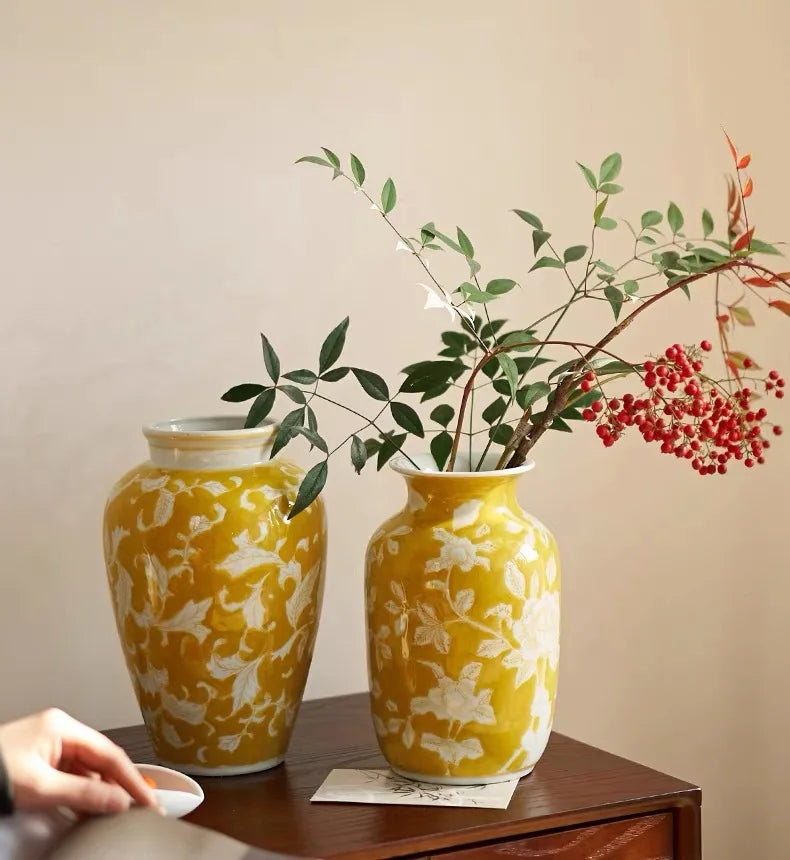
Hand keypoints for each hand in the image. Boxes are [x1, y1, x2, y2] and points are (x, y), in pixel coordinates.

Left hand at [0, 708, 158, 814]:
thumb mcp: (41, 788)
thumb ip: (84, 794)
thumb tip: (118, 801)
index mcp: (62, 726)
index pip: (109, 753)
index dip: (131, 778)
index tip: (147, 800)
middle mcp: (58, 731)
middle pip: (99, 759)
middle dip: (118, 784)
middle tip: (137, 807)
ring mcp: (48, 745)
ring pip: (86, 768)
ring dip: (100, 791)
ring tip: (115, 812)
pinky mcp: (39, 760)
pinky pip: (71, 774)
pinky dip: (82, 792)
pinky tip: (89, 808)